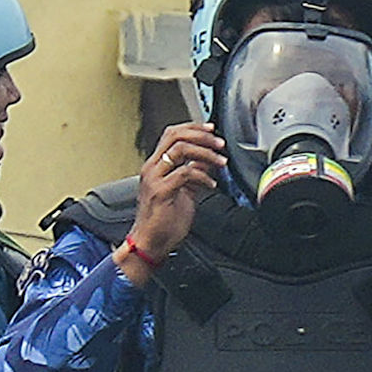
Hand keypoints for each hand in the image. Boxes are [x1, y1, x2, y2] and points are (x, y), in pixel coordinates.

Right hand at [126, 120, 225, 268]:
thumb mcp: (184, 191)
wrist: (151, 243)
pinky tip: (211, 184)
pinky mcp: (161, 191)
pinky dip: (202, 176)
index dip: (193, 128)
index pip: (172, 134)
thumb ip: (193, 173)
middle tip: (219, 143)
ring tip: (220, 161)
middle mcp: (152, 168)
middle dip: (201, 136)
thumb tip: (207, 160)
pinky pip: (185, 173)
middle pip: (175, 136)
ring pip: (180, 150)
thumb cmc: (163, 221)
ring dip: (205, 152)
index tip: (211, 130)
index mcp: (156, 165)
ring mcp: (154, 178)